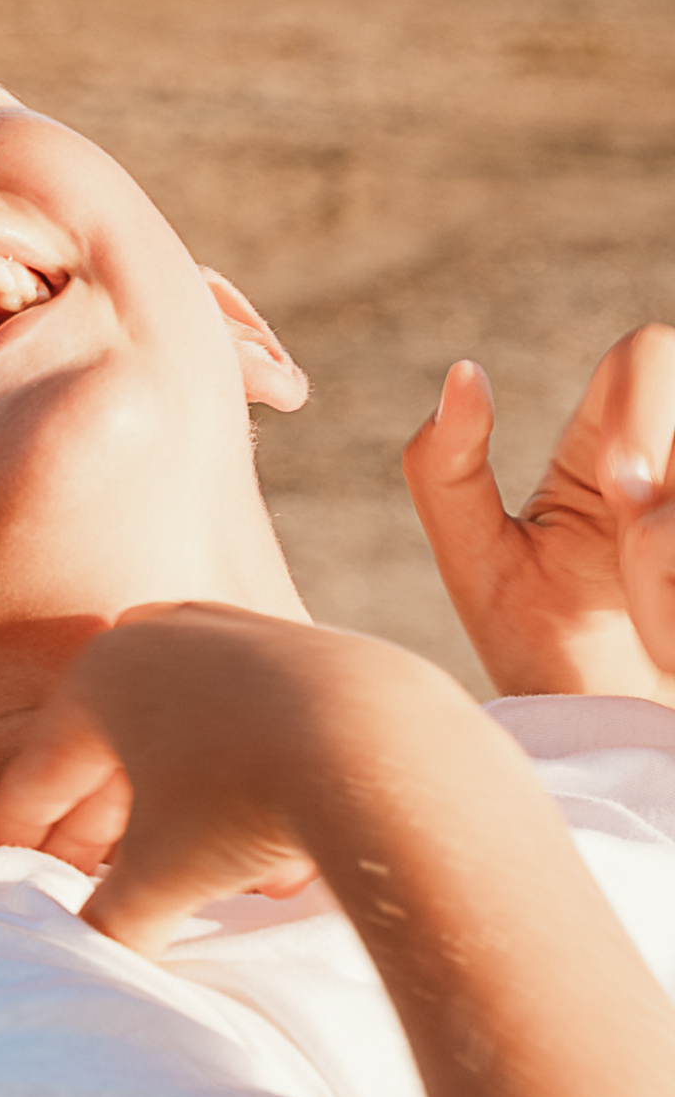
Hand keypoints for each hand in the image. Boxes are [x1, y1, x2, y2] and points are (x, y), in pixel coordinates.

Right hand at [0, 607, 492, 956]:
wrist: (383, 746)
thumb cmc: (244, 801)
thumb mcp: (160, 874)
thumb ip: (112, 919)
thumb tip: (94, 956)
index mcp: (98, 679)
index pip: (40, 770)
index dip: (20, 827)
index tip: (11, 862)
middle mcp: (154, 637)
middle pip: (108, 746)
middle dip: (96, 820)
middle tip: (83, 877)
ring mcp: (229, 634)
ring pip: (180, 730)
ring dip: (172, 803)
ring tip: (180, 871)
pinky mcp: (301, 647)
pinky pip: (248, 720)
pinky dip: (240, 779)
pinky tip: (269, 851)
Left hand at [404, 331, 674, 702]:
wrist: (616, 744)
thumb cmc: (548, 654)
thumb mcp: (482, 565)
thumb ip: (445, 471)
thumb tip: (466, 371)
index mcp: (616, 440)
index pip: (650, 351)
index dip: (643, 407)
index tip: (620, 487)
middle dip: (667, 505)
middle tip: (640, 561)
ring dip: (671, 567)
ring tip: (659, 632)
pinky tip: (674, 648)